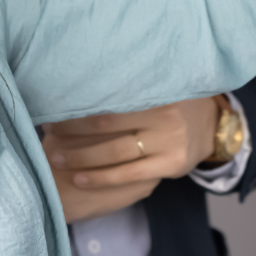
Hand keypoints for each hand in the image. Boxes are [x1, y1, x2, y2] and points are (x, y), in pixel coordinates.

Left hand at [42, 97, 221, 222]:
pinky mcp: (170, 164)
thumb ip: (127, 86)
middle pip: (107, 124)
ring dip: (81, 157)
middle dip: (73, 132)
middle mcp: (164, 114)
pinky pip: (128, 174)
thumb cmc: (169, 104)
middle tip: (46, 135)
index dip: (79, 106)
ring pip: (115, 153)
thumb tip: (79, 78)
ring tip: (55, 157)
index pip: (108, 98)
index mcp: (155, 90)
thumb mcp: (155, 87)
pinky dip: (100, 177)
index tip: (53, 109)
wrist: (208, 126)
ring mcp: (168, 141)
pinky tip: (79, 178)